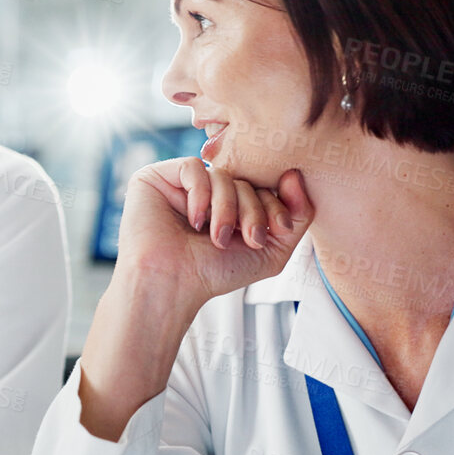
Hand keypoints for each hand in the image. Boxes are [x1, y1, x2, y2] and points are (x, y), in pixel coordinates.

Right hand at [76, 159, 312, 440]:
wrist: (171, 286)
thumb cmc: (215, 273)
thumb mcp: (270, 251)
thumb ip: (296, 216)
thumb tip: (296, 174)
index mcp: (231, 205)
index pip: (263, 186)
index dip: (278, 202)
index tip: (280, 229)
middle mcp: (207, 191)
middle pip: (245, 178)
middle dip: (255, 208)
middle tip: (251, 237)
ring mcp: (182, 183)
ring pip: (222, 173)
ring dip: (228, 207)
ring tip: (219, 238)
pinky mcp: (157, 176)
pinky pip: (193, 168)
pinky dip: (201, 195)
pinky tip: (196, 222)